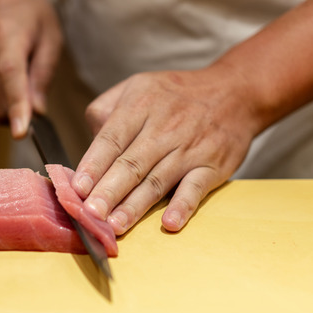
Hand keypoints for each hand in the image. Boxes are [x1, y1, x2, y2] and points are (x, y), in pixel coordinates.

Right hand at [0, 0, 62, 137]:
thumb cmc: (27, 12)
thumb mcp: (50, 36)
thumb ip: (44, 75)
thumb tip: (37, 112)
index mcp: (7, 39)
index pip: (10, 77)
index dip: (17, 107)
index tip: (21, 132)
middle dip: (17, 114)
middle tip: (33, 95)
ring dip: (7, 103)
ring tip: (16, 72)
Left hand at [71, 64, 263, 234]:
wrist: (235, 91)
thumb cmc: (176, 95)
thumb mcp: (136, 86)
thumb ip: (105, 111)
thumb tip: (87, 146)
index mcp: (140, 105)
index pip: (111, 139)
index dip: (93, 165)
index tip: (77, 188)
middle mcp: (163, 127)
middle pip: (131, 164)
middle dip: (108, 192)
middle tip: (89, 215)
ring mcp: (190, 148)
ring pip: (157, 180)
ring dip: (135, 206)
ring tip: (115, 226)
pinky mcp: (212, 165)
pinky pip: (196, 187)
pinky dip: (183, 205)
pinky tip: (169, 224)